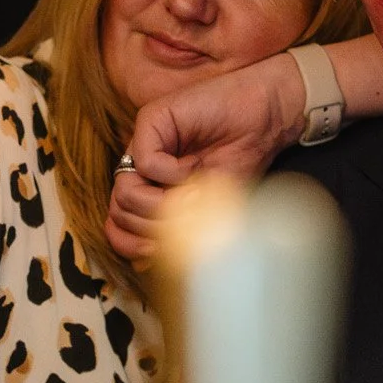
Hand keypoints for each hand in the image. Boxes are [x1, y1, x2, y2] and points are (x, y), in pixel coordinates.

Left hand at [104, 54, 307, 264]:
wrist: (265, 119)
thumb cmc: (241, 160)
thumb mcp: (208, 209)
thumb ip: (175, 229)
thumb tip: (142, 263)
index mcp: (150, 188)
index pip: (117, 226)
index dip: (133, 245)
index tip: (160, 251)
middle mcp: (140, 168)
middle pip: (118, 213)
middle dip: (153, 226)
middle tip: (185, 219)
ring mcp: (142, 144)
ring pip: (124, 191)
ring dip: (162, 203)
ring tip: (192, 196)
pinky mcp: (151, 120)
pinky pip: (144, 161)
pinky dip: (172, 173)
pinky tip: (194, 168)